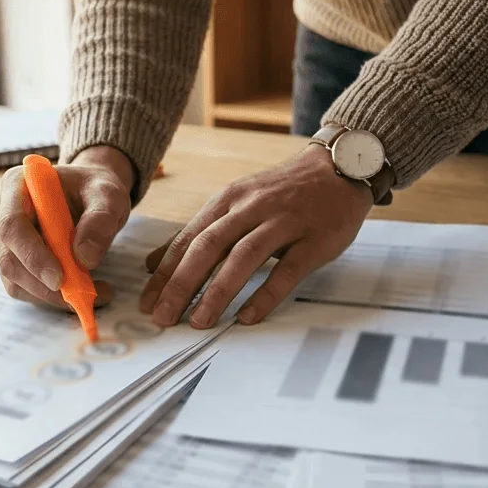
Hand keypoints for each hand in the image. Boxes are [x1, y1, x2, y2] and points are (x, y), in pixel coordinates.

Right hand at [0, 145, 134, 309]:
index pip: (12, 226)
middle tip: (86, 294)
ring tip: (95, 291)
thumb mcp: (108, 195)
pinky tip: (82, 289)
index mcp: (16, 185)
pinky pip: (25, 288)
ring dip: (52, 296)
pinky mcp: (13, 259)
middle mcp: (0, 211)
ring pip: (15, 280)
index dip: (32, 256)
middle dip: (44, 285)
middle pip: (9, 259)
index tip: (60, 279)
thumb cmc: (94, 189)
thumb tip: (85, 257)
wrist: (89, 194)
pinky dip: (52, 297)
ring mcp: (2, 238)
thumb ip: (101, 219)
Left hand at [140, 146, 372, 328]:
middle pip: (209, 246)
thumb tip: (155, 263)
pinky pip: (287, 269)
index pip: (188, 238)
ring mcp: (284, 222)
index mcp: (228, 200)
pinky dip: (266, 294)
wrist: (340, 166)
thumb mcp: (236, 203)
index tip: (147, 302)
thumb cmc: (284, 192)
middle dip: (182, 283)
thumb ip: (200, 233)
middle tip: (164, 317)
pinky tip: (248, 316)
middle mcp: (251, 208)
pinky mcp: (314, 238)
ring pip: (244, 256)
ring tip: (200, 321)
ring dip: (218, 291)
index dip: (165, 272)